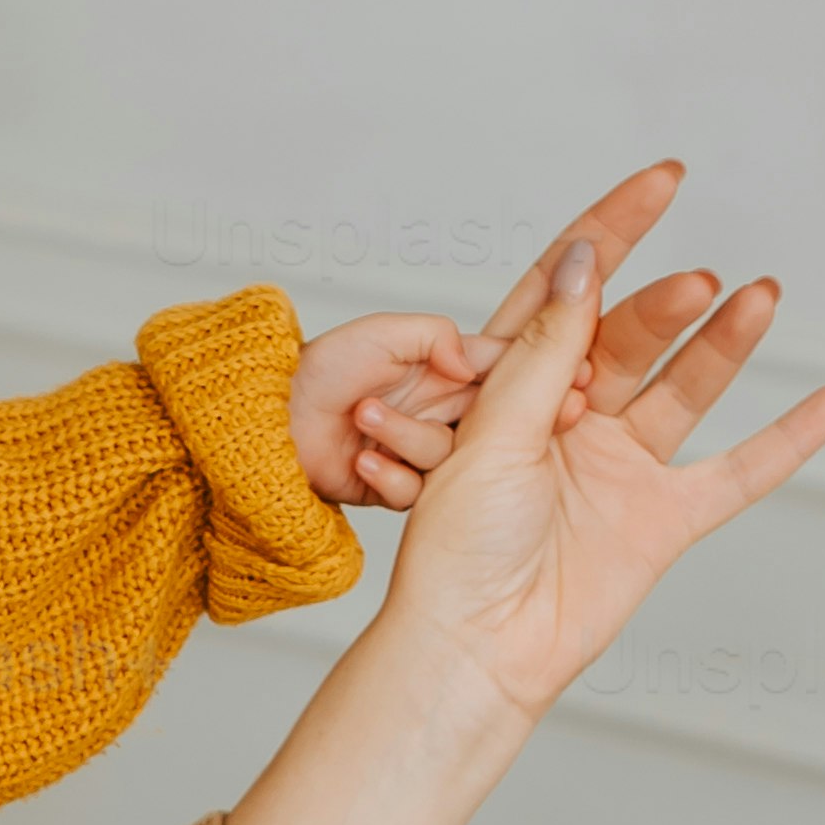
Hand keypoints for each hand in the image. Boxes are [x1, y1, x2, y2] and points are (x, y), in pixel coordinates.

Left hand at [290, 307, 515, 512]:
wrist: (276, 419)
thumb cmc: (319, 369)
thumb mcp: (382, 331)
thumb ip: (436, 335)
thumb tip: (471, 364)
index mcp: (442, 370)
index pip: (500, 375)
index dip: (527, 382)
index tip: (548, 386)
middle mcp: (436, 411)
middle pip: (489, 424)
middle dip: (485, 423)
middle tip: (460, 416)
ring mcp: (417, 451)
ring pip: (450, 459)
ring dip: (406, 438)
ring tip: (365, 416)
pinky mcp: (395, 486)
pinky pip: (414, 493)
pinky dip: (389, 475)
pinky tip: (362, 458)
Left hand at [371, 231, 824, 732]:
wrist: (473, 651)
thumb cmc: (453, 553)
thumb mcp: (490, 432)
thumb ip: (545, 350)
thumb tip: (585, 260)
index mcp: (508, 388)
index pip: (567, 287)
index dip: (613, 231)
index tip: (664, 178)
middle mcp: (565, 420)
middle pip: (627, 336)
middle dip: (663, 306)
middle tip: (694, 285)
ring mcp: (618, 468)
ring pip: (685, 389)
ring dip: (724, 344)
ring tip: (761, 295)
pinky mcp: (661, 519)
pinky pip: (740, 471)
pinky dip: (791, 437)